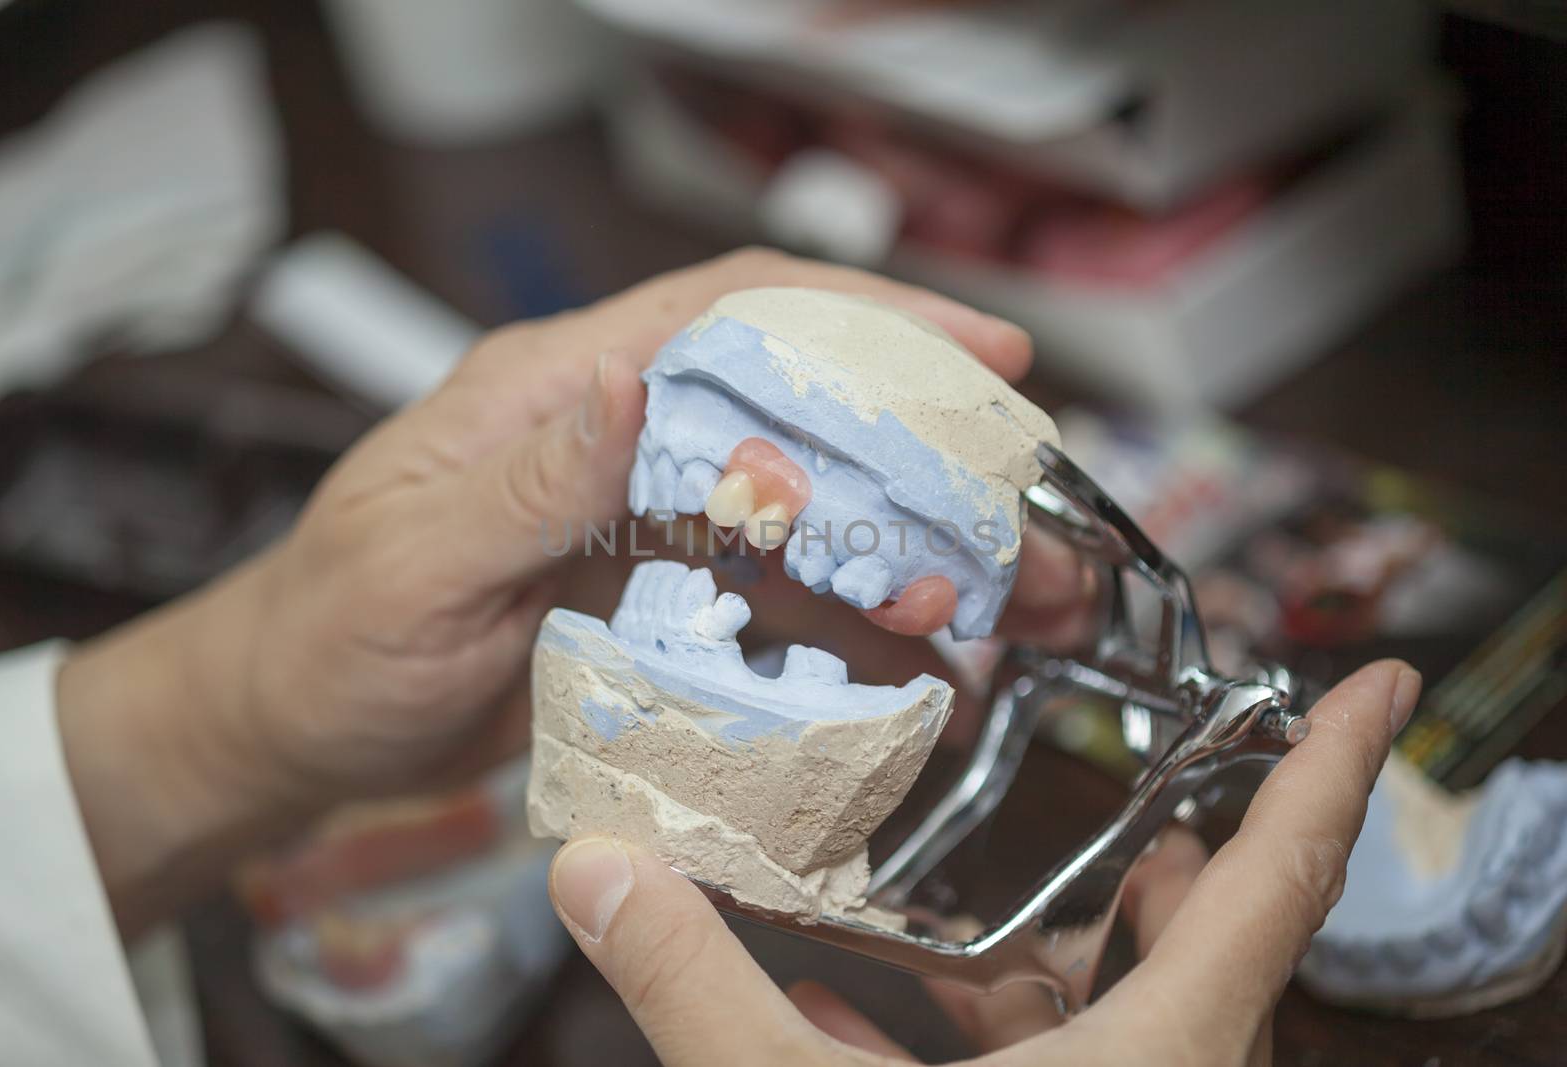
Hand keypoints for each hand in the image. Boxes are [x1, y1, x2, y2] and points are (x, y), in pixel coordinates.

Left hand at [54, 248, 1081, 933]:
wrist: (296, 728)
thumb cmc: (330, 636)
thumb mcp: (415, 561)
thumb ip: (531, 479)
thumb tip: (634, 380)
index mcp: (560, 392)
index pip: (733, 314)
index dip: (867, 319)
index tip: (983, 350)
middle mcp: (622, 443)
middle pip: (800, 416)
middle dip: (927, 456)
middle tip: (1033, 517)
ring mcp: (646, 526)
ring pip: (804, 517)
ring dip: (909, 554)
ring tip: (1013, 602)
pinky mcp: (656, 604)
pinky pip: (772, 606)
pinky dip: (849, 631)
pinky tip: (919, 666)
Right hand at [547, 660, 1422, 1066]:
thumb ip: (700, 993)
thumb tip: (598, 873)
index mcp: (1167, 1057)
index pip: (1283, 871)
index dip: (1333, 759)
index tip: (1380, 678)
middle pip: (1215, 952)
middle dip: (1178, 874)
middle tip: (1148, 810)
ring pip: (1134, 1033)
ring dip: (1067, 971)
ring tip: (996, 914)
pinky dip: (985, 1052)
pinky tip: (875, 1021)